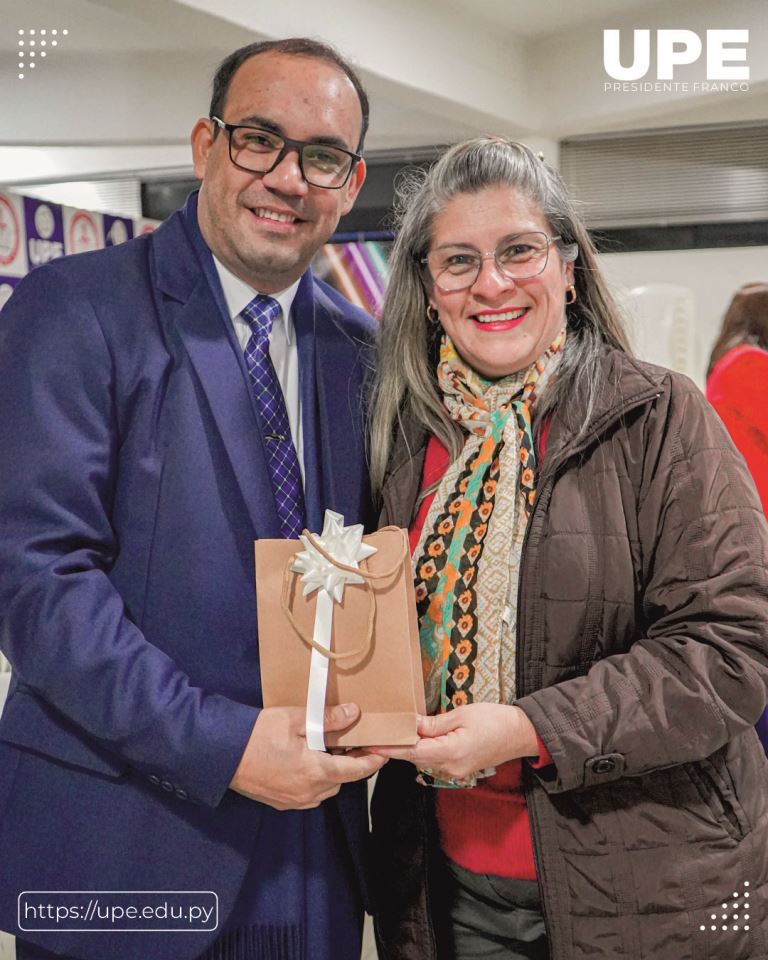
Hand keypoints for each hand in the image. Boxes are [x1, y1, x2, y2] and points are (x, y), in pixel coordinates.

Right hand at [230, 703, 386, 809]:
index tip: (386, 751)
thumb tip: (354, 713)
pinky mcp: (281, 802)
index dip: (373, 762)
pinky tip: (309, 761)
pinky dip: (317, 780)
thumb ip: (328, 720)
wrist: (222, 755)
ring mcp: (294, 801)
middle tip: (357, 743)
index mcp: (316, 772)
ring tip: (332, 749)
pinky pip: (309, 794)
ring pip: (326, 789)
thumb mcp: (296, 719)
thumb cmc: (258, 734)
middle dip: (352, 764)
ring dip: (333, 772)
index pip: (356, 771)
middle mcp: (309, 793)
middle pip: (342, 780)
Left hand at [364, 704, 538, 780]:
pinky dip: (421, 750)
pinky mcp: (459, 768)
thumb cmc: (495, 720)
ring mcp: (455, 771)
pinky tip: (413, 739)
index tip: (371, 743)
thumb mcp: (463, 715)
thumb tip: (411, 725)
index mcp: (451, 752)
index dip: (390, 747)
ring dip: (407, 748)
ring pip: (423, 759)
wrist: (521, 734)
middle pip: (415, 757)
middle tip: (374, 735)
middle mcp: (451, 767)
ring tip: (389, 734)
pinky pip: (434, 760)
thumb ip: (435, 723)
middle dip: (395, 747)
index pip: (412, 751)